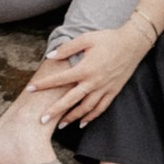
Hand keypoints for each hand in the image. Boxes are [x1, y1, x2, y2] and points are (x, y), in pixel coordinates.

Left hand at [34, 13, 155, 126]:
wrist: (133, 44)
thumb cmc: (108, 39)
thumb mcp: (86, 39)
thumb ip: (68, 48)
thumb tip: (51, 56)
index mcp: (85, 68)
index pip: (59, 79)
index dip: (43, 85)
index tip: (30, 89)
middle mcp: (93, 82)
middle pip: (70, 100)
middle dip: (55, 111)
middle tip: (42, 120)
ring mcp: (104, 89)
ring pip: (86, 108)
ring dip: (72, 117)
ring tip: (60, 124)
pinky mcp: (113, 92)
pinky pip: (100, 108)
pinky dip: (90, 117)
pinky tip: (82, 123)